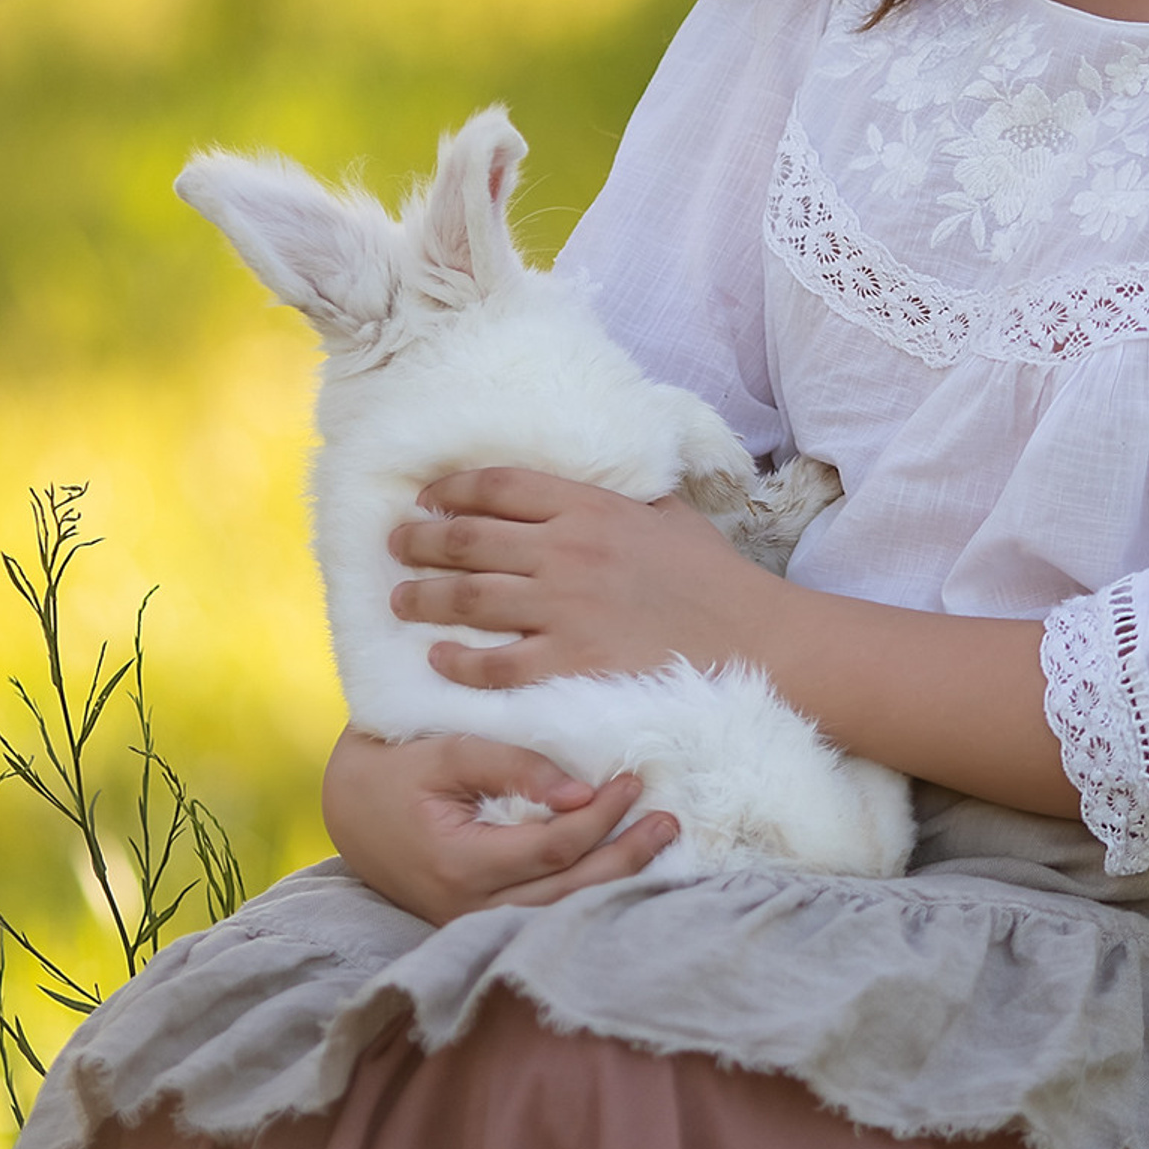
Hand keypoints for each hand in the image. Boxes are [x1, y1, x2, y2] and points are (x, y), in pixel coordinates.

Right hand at [322, 728, 678, 925]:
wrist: (346, 805)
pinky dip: (587, 890)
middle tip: (668, 819)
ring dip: (615, 879)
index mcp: (459, 863)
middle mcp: (468, 907)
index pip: (553, 848)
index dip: (601, 816)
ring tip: (659, 842)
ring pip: (561, 912)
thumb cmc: (395, 767)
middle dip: (626, 856)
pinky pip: (544, 912)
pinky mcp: (479, 920)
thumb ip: (513, 765)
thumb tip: (581, 791)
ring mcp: (473, 922)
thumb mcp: (448, 750)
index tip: (632, 779)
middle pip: (569, 891)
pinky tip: (622, 866)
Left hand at [388, 466, 778, 686]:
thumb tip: (599, 483)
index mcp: (591, 508)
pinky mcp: (570, 665)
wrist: (754, 641)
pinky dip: (457, 661)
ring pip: (466, 599)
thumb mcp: (670, 517)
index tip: (427, 497)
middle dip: (419, 540)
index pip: (498, 486)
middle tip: (395, 544)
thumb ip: (625, 499)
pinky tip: (440, 658)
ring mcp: (565, 610)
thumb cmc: (715, 580)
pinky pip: (494, 664)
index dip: (451, 488)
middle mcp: (568, 552)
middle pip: (467, 539)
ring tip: (400, 599)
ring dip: (422, 598)